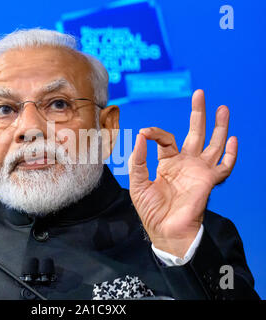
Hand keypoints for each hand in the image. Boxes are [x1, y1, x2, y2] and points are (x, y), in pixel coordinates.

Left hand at [128, 89, 237, 257]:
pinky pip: (224, 166)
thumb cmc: (151, 210)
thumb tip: (141, 137)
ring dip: (219, 126)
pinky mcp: (209, 180)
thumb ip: (138, 160)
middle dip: (198, 114)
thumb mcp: (138, 183)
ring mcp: (198, 170)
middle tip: (200, 94)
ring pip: (213, 143)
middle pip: (195, 133)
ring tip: (222, 108)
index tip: (145, 132)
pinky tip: (234, 139)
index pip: (166, 139)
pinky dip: (231, 154)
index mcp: (167, 162)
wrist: (165, 230)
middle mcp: (185, 163)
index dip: (156, 133)